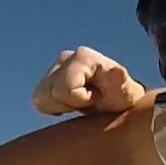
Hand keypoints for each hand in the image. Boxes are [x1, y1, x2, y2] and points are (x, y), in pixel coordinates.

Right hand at [30, 46, 145, 115]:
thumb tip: (118, 71)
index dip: (79, 100)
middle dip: (68, 104)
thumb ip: (120, 81)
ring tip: (80, 102)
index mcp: (83, 57)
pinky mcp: (48, 77)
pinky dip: (53, 107)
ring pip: (40, 97)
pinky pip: (39, 100)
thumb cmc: (123, 99)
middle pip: (48, 93)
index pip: (65, 89)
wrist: (119, 101)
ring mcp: (55, 66)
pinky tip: (71, 104)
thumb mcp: (127, 93)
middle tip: (88, 102)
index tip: (96, 99)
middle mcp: (66, 57)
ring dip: (59, 106)